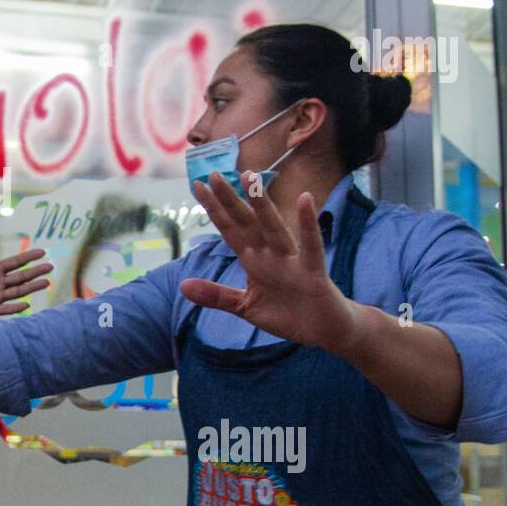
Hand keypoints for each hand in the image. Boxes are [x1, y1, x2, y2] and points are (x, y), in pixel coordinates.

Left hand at [0, 231, 52, 320]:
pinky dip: (15, 307)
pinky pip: (5, 308)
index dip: (28, 257)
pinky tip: (26, 304)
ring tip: (47, 282)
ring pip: (18, 291)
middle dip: (36, 272)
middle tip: (51, 266)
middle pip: (21, 277)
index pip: (16, 262)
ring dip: (32, 287)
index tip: (42, 252)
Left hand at [180, 171, 358, 352]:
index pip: (230, 230)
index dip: (214, 209)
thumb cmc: (287, 314)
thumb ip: (216, 296)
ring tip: (250, 179)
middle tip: (213, 174)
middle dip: (229, 200)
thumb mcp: (245, 306)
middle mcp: (270, 254)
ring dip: (262, 204)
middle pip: (246, 222)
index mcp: (254, 260)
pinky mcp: (313, 272)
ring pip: (273, 227)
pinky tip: (305, 200)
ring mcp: (291, 261)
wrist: (324, 332)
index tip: (197, 186)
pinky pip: (311, 246)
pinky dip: (309, 225)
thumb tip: (182, 286)